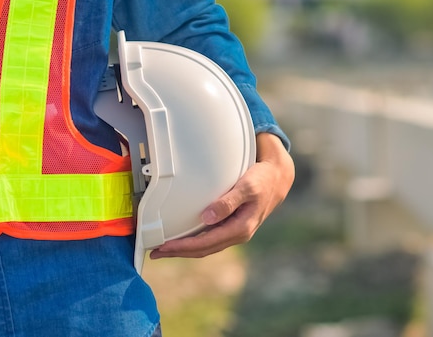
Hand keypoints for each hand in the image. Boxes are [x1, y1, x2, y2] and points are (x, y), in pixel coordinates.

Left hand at [149, 132, 294, 258]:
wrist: (277, 178)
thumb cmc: (262, 180)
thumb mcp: (247, 187)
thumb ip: (227, 202)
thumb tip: (206, 217)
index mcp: (240, 228)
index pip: (205, 243)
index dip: (183, 247)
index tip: (164, 247)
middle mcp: (237, 234)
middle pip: (203, 249)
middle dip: (179, 252)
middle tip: (155, 252)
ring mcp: (235, 231)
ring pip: (206, 246)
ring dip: (185, 249)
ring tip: (164, 249)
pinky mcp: (232, 226)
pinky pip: (210, 238)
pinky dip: (194, 241)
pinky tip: (183, 239)